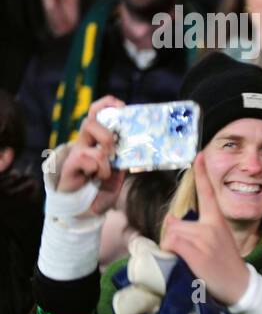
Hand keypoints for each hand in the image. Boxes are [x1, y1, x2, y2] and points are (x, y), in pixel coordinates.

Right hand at [57, 96, 126, 213]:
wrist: (84, 208)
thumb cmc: (101, 187)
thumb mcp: (118, 171)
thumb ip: (125, 158)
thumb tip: (139, 147)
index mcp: (96, 140)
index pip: (96, 113)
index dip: (106, 104)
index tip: (121, 104)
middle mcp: (84, 142)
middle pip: (90, 120)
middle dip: (107, 133)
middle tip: (114, 150)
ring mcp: (76, 152)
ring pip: (89, 135)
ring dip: (104, 153)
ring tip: (106, 169)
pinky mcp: (70, 164)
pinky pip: (89, 158)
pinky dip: (99, 169)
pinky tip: (95, 178)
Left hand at [159, 153, 250, 305]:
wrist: (240, 286)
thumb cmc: (225, 267)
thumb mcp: (217, 242)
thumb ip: (197, 231)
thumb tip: (171, 224)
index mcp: (217, 222)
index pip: (208, 193)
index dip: (202, 174)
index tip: (200, 155)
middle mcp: (210, 226)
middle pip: (174, 222)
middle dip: (172, 237)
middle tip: (186, 254)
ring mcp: (203, 237)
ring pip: (170, 233)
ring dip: (170, 248)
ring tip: (187, 261)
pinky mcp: (194, 249)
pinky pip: (169, 243)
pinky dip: (169, 254)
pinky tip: (184, 263)